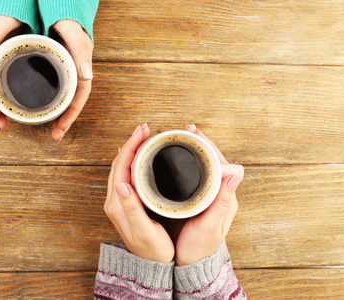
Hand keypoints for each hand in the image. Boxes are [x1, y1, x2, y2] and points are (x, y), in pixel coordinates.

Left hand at [51, 20, 93, 140]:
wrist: (59, 3)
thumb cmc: (67, 14)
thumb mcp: (74, 31)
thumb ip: (81, 49)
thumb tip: (87, 75)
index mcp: (80, 64)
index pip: (79, 95)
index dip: (72, 113)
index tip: (62, 129)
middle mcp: (73, 68)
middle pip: (71, 99)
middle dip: (64, 119)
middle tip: (55, 135)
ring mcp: (62, 67)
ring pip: (62, 95)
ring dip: (57, 112)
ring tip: (49, 127)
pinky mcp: (52, 64)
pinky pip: (52, 85)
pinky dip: (48, 98)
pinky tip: (39, 104)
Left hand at [104, 124, 174, 262]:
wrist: (150, 265)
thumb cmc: (152, 250)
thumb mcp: (144, 230)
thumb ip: (131, 208)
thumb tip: (121, 184)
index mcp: (117, 204)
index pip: (121, 166)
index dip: (132, 146)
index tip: (143, 131)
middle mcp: (115, 200)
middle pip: (119, 163)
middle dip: (132, 143)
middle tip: (146, 129)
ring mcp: (119, 201)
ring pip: (122, 167)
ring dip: (132, 150)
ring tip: (145, 137)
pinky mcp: (126, 202)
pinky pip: (126, 174)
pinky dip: (133, 161)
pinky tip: (141, 156)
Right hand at [172, 124, 243, 265]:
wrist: (191, 262)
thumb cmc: (200, 247)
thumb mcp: (210, 225)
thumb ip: (222, 200)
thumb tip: (237, 171)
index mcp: (225, 196)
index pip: (220, 163)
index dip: (207, 146)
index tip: (194, 133)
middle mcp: (218, 193)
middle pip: (211, 161)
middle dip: (199, 143)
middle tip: (185, 129)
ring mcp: (207, 196)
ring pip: (202, 167)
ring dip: (192, 151)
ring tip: (179, 138)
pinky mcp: (195, 199)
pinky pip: (192, 176)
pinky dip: (185, 163)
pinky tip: (175, 158)